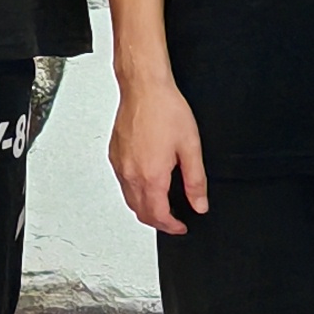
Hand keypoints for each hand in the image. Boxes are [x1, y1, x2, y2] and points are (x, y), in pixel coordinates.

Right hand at [110, 69, 209, 235]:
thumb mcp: (190, 147)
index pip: (159, 216)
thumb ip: (195, 181)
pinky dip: (134, 192)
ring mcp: (119, 165)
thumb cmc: (165, 109)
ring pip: (129, 200)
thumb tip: (199, 204)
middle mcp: (131, 174)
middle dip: (158, 222)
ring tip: (160, 206)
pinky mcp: (114, 155)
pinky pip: (122, 184)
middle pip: (141, 213)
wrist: (144, 87)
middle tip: (172, 220)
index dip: (172, 227)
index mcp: (151, 176)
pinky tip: (145, 183)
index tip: (181, 226)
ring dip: (145, 209)